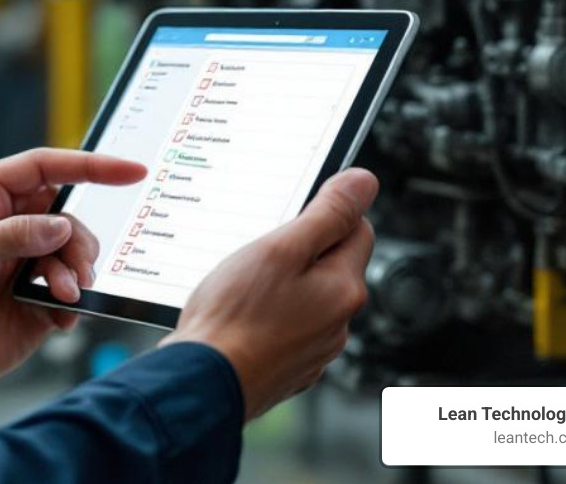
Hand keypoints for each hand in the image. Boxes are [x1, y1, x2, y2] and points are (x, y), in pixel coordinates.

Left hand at [0, 148, 146, 413]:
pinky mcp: (33, 296)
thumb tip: (60, 225)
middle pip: (66, 213)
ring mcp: (21, 260)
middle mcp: (6, 222)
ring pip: (73, 251)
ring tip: (63, 297)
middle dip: (79, 240)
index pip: (44, 167)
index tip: (131, 171)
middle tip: (78, 271)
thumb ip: (13, 236)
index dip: (90, 166)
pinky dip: (74, 302)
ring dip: (77, 272)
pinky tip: (61, 317)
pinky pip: (71, 290)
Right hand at [162, 168, 378, 421]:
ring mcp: (314, 349)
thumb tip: (363, 183)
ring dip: (281, 284)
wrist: (203, 382)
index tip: (290, 214)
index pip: (358, 229)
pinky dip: (267, 315)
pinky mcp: (289, 366)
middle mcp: (338, 322)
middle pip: (330, 264)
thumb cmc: (234, 318)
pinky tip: (238, 314)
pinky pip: (286, 325)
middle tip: (257, 250)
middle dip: (299, 250)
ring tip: (240, 286)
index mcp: (344, 289)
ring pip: (305, 296)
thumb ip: (325, 215)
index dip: (325, 212)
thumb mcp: (279, 249)